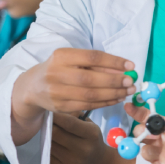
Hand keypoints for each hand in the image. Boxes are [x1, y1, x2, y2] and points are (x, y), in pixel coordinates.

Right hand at [11, 48, 135, 143]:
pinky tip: (117, 98)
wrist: (33, 87)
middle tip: (131, 82)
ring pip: (90, 95)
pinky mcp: (61, 107)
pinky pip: (87, 106)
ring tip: (128, 91)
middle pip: (90, 79)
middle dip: (114, 81)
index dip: (113, 61)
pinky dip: (105, 102)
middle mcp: (56, 73)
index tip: (130, 65)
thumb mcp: (72, 60)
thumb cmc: (59, 69)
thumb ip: (95, 63)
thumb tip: (123, 68)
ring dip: (113, 94)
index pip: (91, 57)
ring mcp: (57, 92)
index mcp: (61, 56)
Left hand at [49, 113, 108, 163]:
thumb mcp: (91, 126)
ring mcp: (72, 162)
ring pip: (50, 145)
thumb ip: (75, 117)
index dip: (56, 116)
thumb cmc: (92, 141)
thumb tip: (56, 110)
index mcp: (91, 135)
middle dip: (48, 125)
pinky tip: (49, 144)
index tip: (48, 110)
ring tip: (46, 132)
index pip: (69, 123)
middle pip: (56, 133)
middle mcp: (83, 150)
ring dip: (46, 137)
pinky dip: (47, 149)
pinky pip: (48, 157)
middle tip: (44, 120)